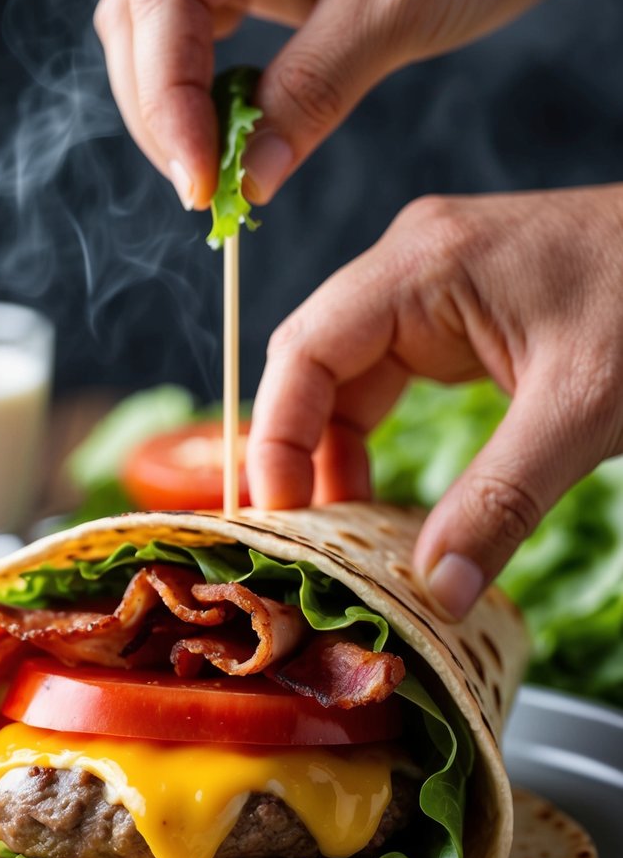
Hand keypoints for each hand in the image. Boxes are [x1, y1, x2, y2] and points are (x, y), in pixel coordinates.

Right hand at [94, 0, 587, 208]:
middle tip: (206, 192)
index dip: (167, 103)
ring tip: (217, 169)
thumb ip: (311, 92)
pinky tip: (232, 128)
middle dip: (162, 114)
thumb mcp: (392, 9)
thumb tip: (250, 181)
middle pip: (140, 21)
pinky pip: (198, 32)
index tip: (200, 185)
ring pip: (156, 31)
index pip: (160, 7)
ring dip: (175, 108)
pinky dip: (203, 90)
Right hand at [246, 185, 622, 617]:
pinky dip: (375, 442)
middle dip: (299, 455)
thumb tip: (438, 593)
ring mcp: (436, 287)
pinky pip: (390, 381)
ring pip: (347, 379)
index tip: (280, 518)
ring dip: (335, 457)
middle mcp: (413, 265)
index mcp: (423, 264)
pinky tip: (386, 499)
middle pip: (313, 366)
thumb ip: (501, 502)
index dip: (275, 437)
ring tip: (343, 535)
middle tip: (300, 540)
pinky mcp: (461, 314)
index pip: (304, 351)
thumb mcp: (582, 409)